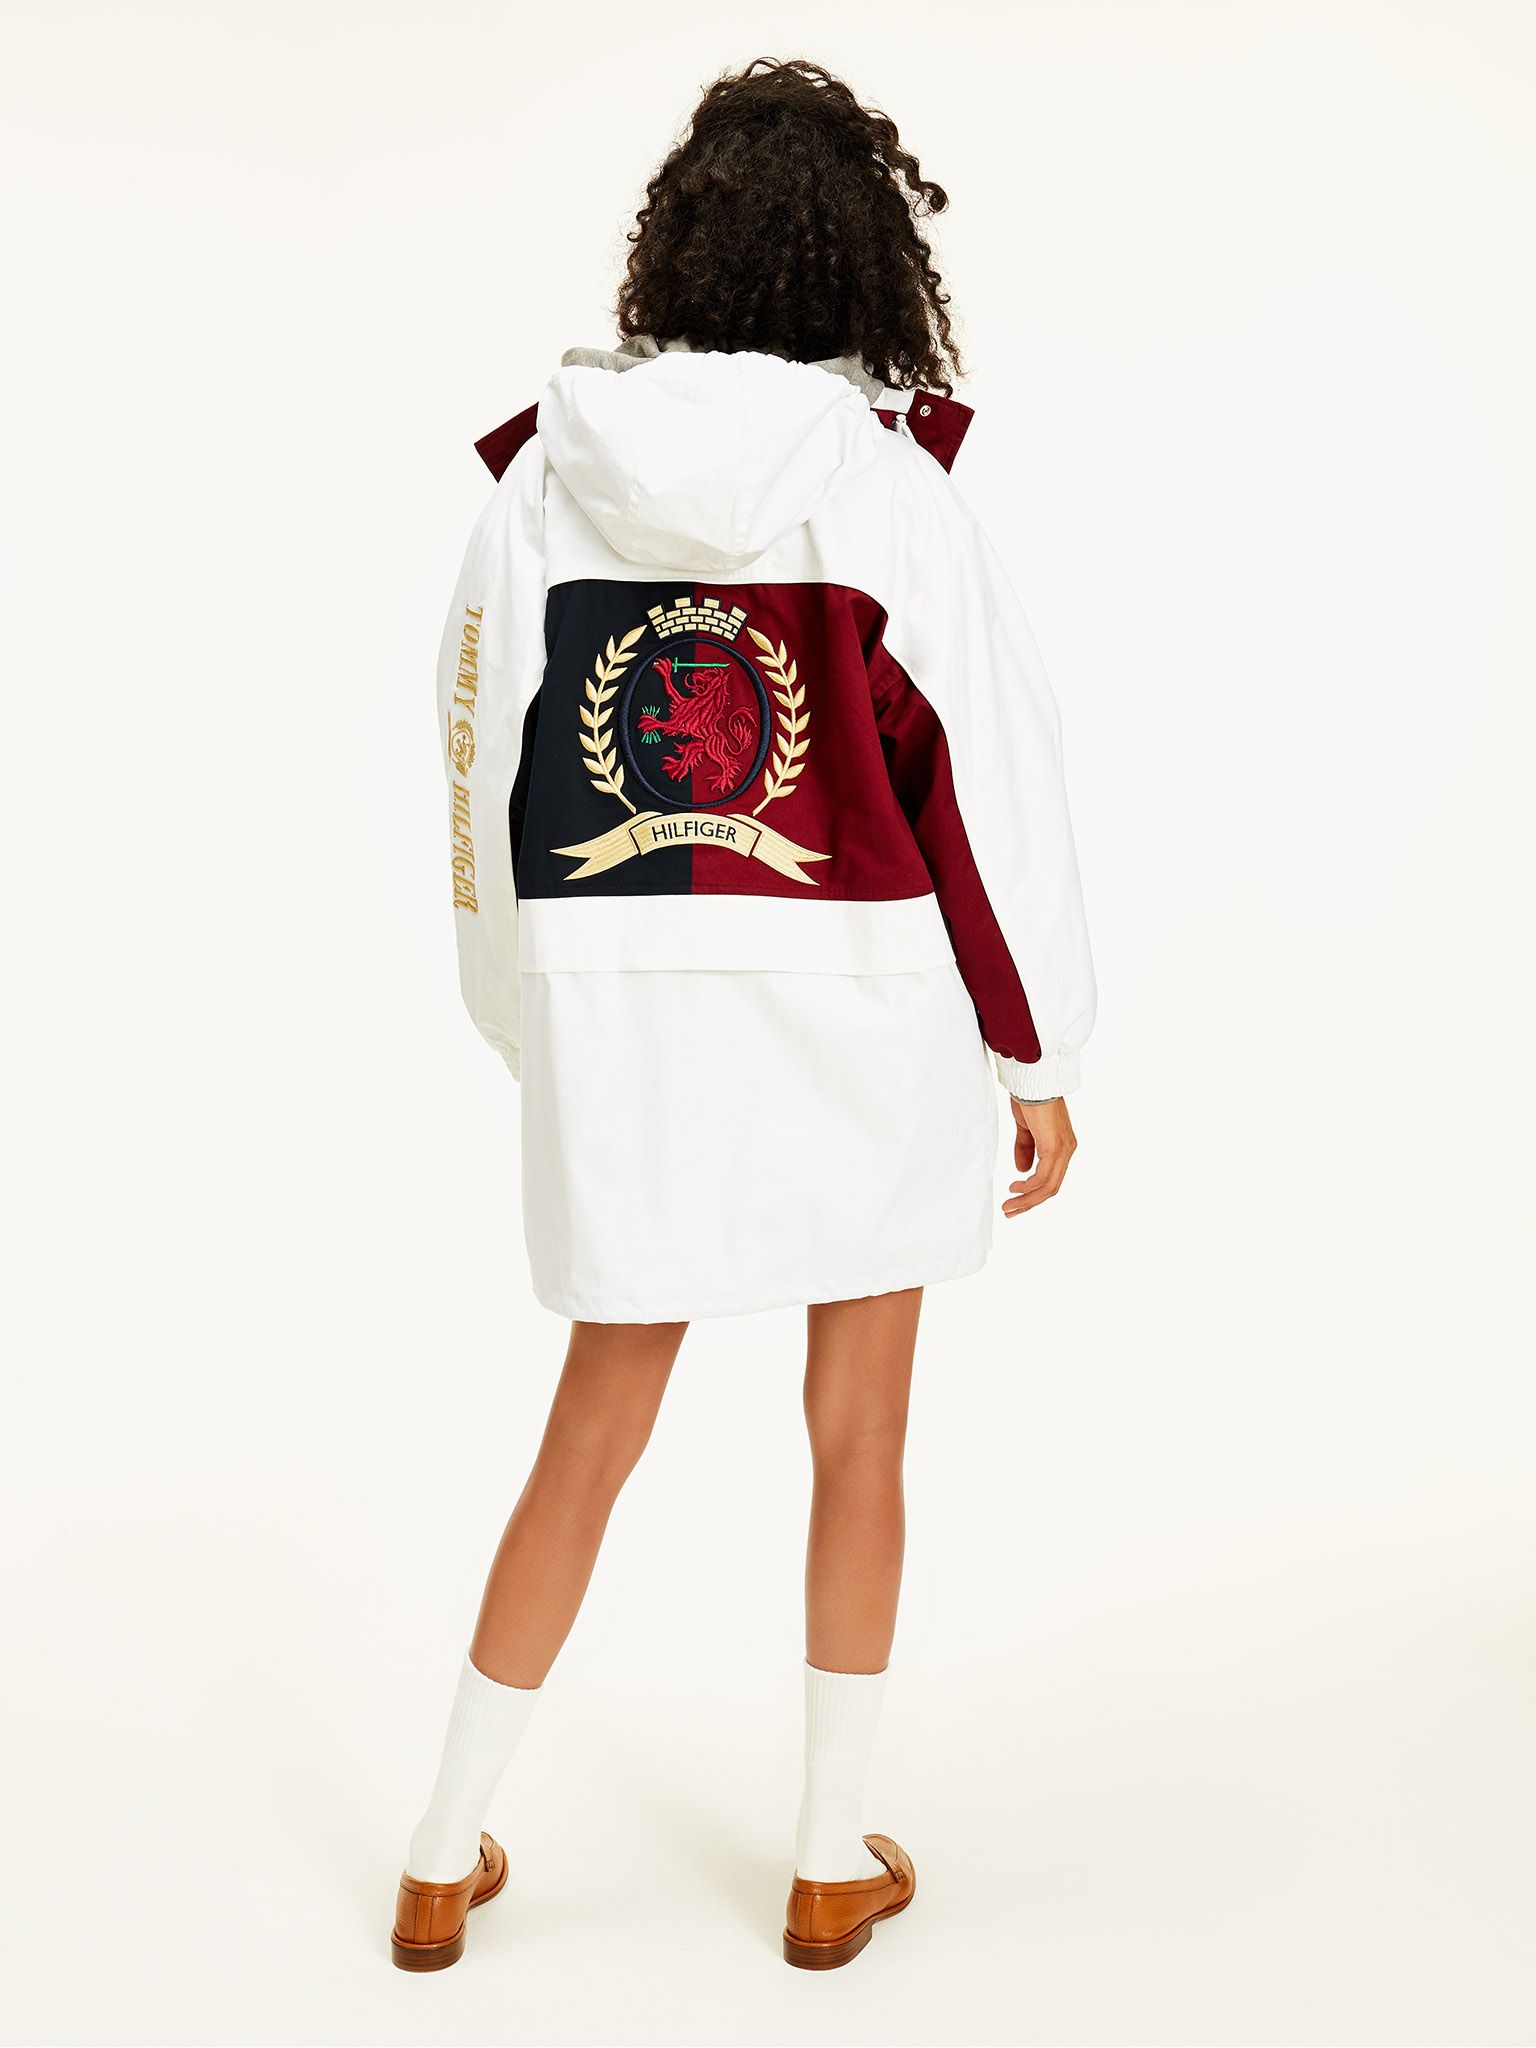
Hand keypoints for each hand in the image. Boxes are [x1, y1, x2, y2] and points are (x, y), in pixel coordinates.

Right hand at [1003, 1096, 1077, 1216]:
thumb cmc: (1029, 1099)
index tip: (1014, 1201)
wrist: (1032, 1081)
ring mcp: (1063, 1149)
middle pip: (1051, 1187)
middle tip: (1010, 1212)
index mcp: (1062, 1146)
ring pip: (1048, 1186)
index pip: (1051, 1179)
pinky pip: (1043, 1177)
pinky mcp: (1054, 1147)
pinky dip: (1029, 1187)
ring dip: (1027, 1199)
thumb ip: (1025, 1149)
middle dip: (1029, 1203)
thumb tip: (1022, 1171)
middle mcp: (1067, 1150)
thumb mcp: (1026, 1129)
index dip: (1033, 1194)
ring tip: (1009, 1206)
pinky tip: (1015, 1188)